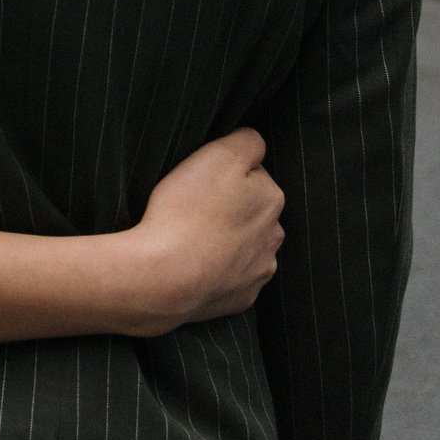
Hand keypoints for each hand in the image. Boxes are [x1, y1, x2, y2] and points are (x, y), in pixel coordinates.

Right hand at [117, 127, 284, 336]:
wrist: (165, 277)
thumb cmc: (186, 209)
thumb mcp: (217, 154)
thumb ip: (247, 141)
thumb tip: (255, 145)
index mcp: (271, 199)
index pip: (252, 172)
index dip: (223, 172)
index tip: (199, 179)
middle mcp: (274, 236)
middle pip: (250, 210)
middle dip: (230, 206)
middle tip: (191, 206)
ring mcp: (258, 271)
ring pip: (245, 245)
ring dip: (227, 239)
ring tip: (191, 238)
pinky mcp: (241, 298)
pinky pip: (232, 277)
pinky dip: (218, 270)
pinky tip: (194, 264)